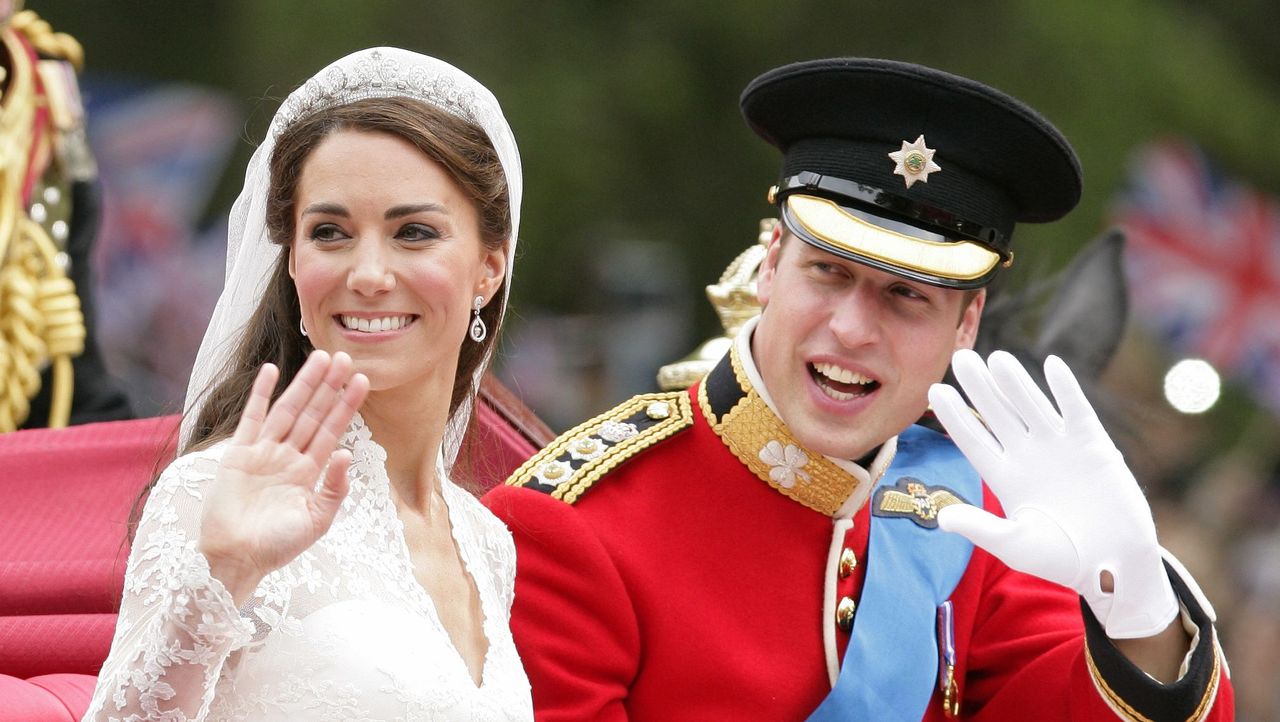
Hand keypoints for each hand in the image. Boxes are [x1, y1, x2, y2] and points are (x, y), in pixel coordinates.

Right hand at [200, 350, 369, 603]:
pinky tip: (272, 371)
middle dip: (329, 387)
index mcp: (309, 472)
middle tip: (345, 357)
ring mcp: (263, 453)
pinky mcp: (238, 454)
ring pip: (288, 410)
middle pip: (313, 413)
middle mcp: (288, 457)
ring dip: (304, 384)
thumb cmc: (277, 547)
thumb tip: (346, 453)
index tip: (362, 381)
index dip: (346, 406)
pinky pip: (252, 418)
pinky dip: (261, 394)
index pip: (332, 430)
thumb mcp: (317, 520)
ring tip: (321, 358)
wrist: (236, 559)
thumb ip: (334, 488)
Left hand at [927, 349, 1176, 638]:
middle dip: (979, 387)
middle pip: (997, 414)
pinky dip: (1066, 389)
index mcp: (1005, 477)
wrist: (1115, 566)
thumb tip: (942, 518)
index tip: (934, 391)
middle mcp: (1028, 456)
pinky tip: (1052, 365)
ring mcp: (1059, 448)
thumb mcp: (1016, 546)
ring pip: (1031, 406)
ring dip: (1015, 382)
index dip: (955, 416)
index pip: (973, 439)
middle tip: (959, 356)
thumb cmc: (1062, 560)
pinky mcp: (1094, 446)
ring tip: (996, 357)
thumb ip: (981, 529)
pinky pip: (1077, 411)